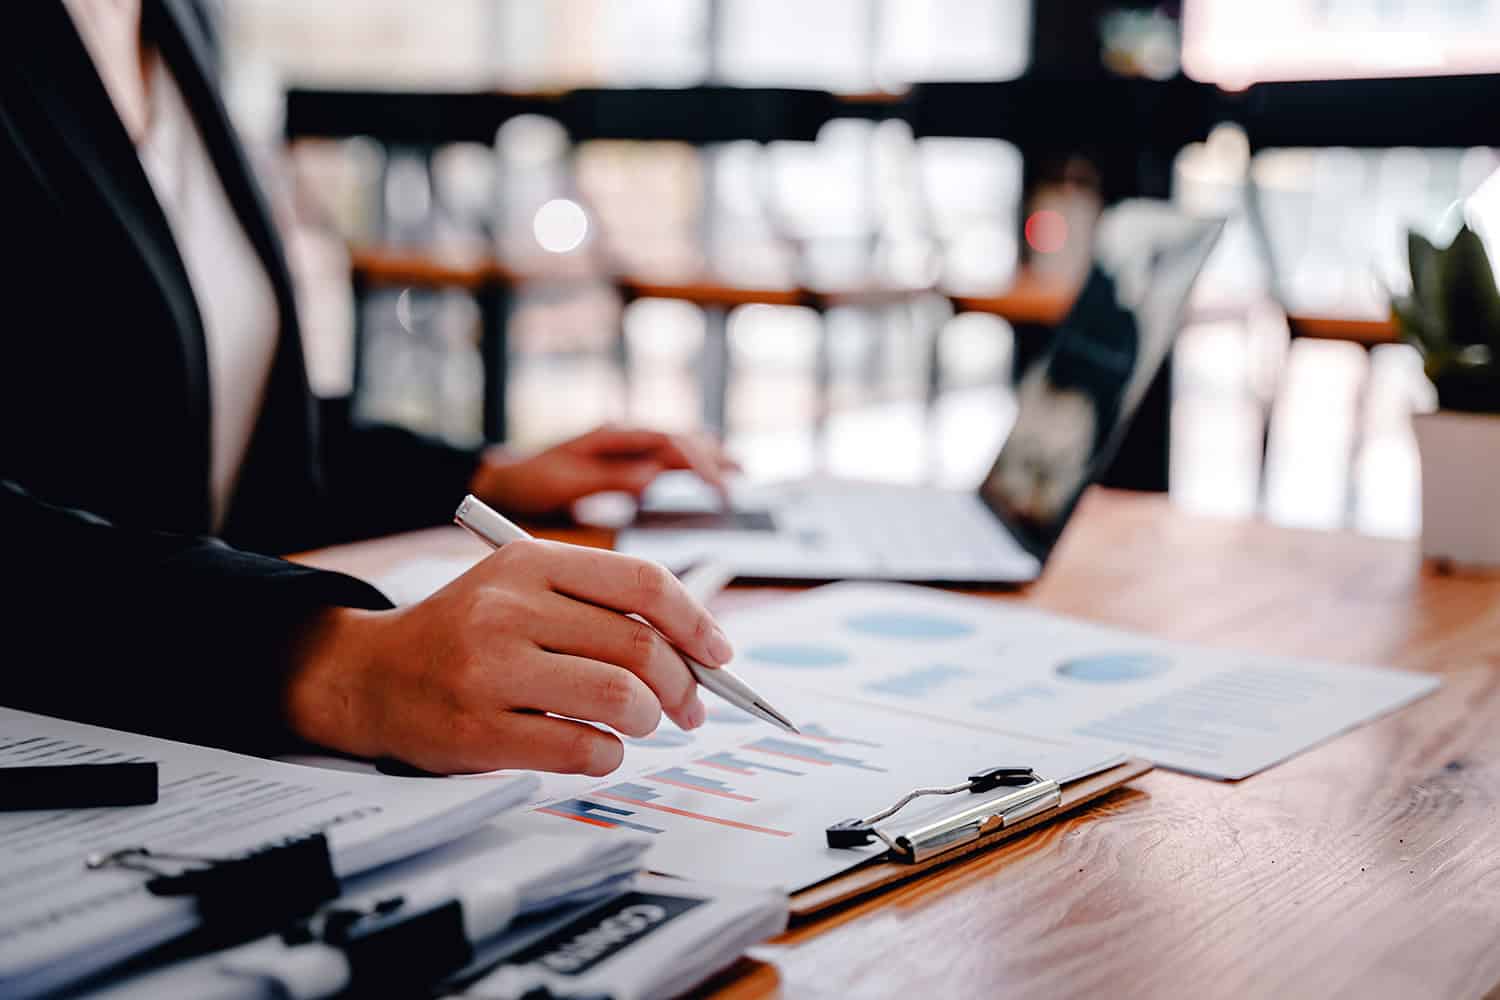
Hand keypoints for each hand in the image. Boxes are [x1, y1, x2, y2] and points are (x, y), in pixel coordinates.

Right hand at [284, 541, 733, 774]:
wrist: (370, 676)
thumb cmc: (465, 634)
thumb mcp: (520, 589)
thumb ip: (597, 605)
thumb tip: (696, 650)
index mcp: (528, 563)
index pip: (642, 582)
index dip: (695, 621)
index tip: (720, 654)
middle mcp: (509, 609)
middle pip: (639, 645)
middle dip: (683, 684)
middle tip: (690, 707)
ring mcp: (491, 670)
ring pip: (619, 697)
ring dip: (648, 720)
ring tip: (639, 724)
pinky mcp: (479, 730)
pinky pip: (583, 747)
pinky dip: (610, 755)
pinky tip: (600, 748)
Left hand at [470, 425, 737, 515]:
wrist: (503, 479)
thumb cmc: (530, 481)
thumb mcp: (567, 482)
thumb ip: (611, 479)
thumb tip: (654, 478)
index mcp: (613, 437)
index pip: (668, 442)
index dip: (698, 463)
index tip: (718, 487)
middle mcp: (623, 437)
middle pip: (680, 439)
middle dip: (712, 458)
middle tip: (738, 480)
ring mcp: (624, 447)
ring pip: (677, 444)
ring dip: (708, 455)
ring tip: (739, 469)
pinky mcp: (623, 462)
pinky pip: (665, 457)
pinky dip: (691, 463)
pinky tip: (710, 470)